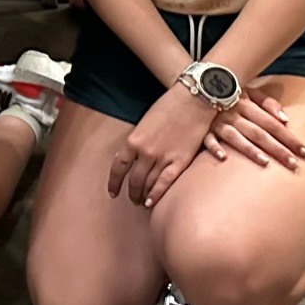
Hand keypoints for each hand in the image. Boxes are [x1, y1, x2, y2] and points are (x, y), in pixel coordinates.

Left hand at [110, 85, 213, 206]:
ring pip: (149, 184)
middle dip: (131, 192)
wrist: (192, 102)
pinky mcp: (180, 161)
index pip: (119, 167)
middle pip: (134, 179)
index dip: (114, 182)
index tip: (112, 192)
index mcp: (133, 141)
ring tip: (141, 202)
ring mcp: (163, 158)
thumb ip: (137, 143)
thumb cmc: (167, 109)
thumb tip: (131, 159)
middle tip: (131, 199)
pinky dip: (157, 194)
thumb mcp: (144, 125)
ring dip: (143, 195)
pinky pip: (166, 183)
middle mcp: (146, 152)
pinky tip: (152, 202)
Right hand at [202, 85, 304, 171]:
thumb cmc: (227, 91)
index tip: (303, 152)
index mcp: (245, 103)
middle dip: (276, 148)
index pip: (272, 123)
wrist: (194, 85)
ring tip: (265, 162)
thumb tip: (285, 119)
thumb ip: (268, 102)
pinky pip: (207, 139)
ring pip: (235, 137)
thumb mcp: (248, 91)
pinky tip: (223, 157)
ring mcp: (216, 121)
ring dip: (250, 149)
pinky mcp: (201, 129)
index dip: (288, 137)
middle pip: (258, 133)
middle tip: (292, 164)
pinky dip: (214, 147)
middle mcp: (232, 113)